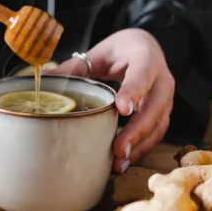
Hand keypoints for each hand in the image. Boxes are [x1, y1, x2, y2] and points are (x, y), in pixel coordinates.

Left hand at [50, 29, 174, 171]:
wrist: (147, 48)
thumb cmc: (122, 51)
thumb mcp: (100, 53)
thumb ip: (75, 67)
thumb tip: (45, 79)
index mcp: (145, 57)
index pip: (142, 74)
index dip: (133, 92)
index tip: (121, 110)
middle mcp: (162, 78)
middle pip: (154, 107)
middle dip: (137, 131)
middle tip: (118, 150)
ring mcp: (166, 97)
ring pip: (159, 124)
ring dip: (140, 145)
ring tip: (119, 162)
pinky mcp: (164, 112)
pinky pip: (157, 133)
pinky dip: (142, 147)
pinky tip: (125, 159)